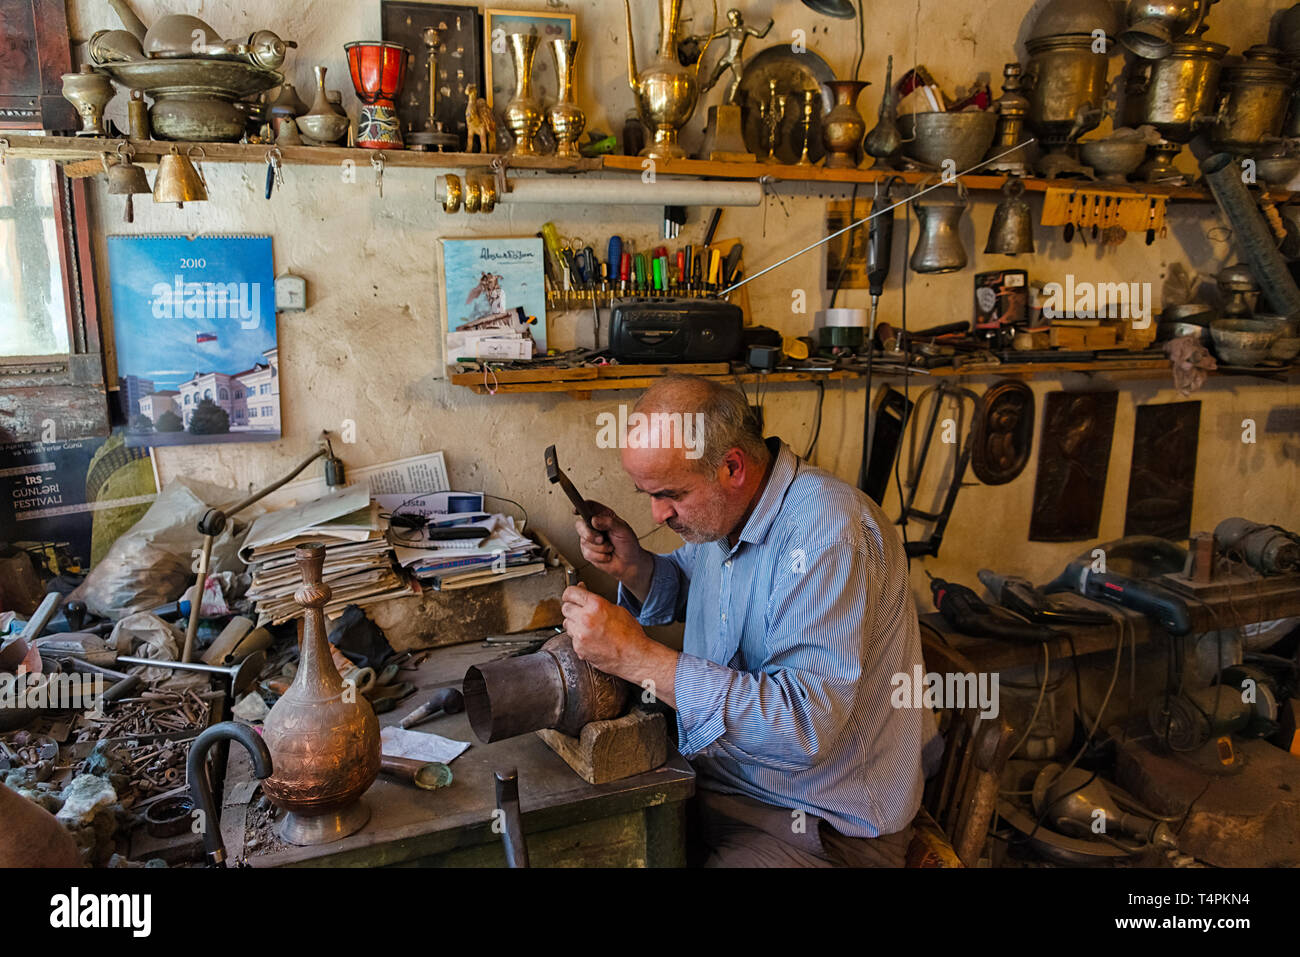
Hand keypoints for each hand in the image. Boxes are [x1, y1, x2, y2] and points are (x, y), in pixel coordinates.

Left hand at [561, 585, 679, 707]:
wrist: (633, 656)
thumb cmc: (630, 634)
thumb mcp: (617, 610)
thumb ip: (597, 601)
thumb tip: (584, 594)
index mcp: (596, 605)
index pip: (571, 592)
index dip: (570, 593)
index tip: (570, 595)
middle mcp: (585, 619)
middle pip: (565, 608)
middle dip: (572, 608)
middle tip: (579, 611)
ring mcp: (580, 635)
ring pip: (567, 623)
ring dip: (574, 623)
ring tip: (588, 627)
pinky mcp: (579, 648)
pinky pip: (572, 638)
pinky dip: (578, 638)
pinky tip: (591, 639)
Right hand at [573, 501, 646, 583]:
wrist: (629, 562)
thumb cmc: (628, 544)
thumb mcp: (623, 530)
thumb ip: (609, 522)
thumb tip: (594, 520)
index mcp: (603, 516)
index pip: (589, 507)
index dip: (581, 506)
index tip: (576, 511)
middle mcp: (594, 527)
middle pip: (580, 525)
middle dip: (589, 534)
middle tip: (601, 539)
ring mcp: (590, 539)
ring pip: (584, 541)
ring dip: (600, 548)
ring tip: (610, 548)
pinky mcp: (588, 552)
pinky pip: (588, 553)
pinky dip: (600, 556)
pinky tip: (607, 555)